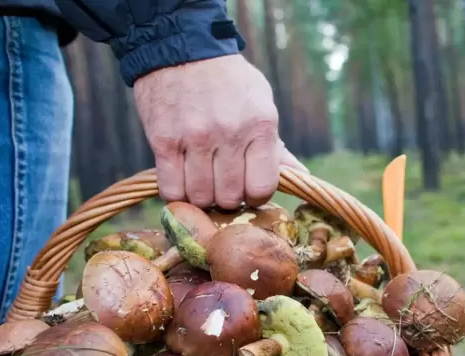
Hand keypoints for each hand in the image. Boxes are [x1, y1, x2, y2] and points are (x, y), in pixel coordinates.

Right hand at [134, 54, 305, 208]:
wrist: (181, 47)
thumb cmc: (228, 81)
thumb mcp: (261, 104)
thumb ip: (276, 146)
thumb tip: (301, 177)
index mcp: (260, 125)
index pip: (262, 187)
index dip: (255, 196)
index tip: (247, 189)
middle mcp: (229, 133)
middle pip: (230, 197)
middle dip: (227, 198)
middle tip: (222, 184)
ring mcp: (194, 138)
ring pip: (200, 197)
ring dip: (201, 197)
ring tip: (202, 181)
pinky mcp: (163, 141)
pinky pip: (171, 189)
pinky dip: (177, 193)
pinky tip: (181, 181)